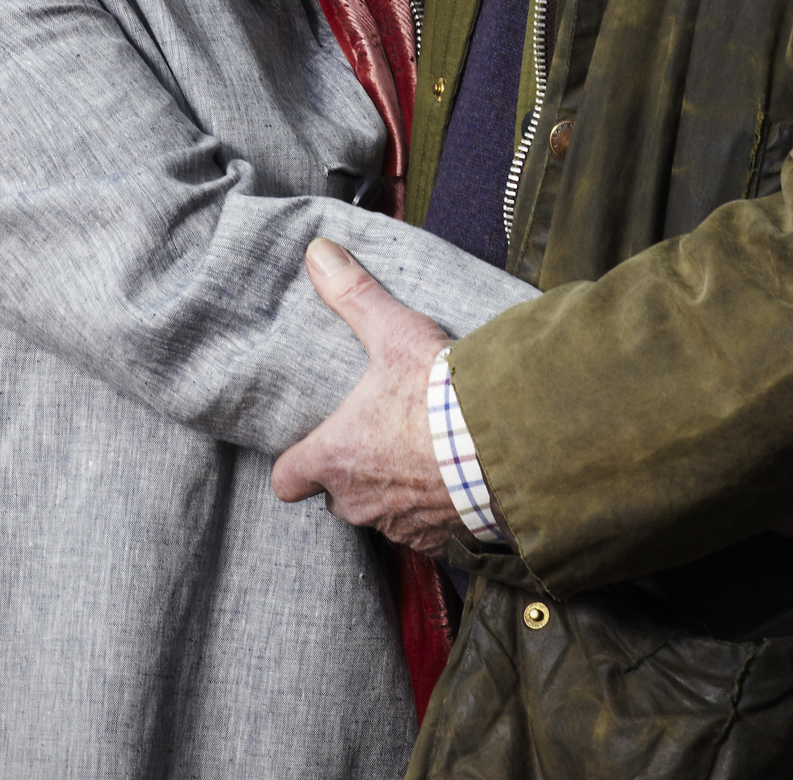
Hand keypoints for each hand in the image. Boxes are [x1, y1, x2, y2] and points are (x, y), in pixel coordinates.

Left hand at [270, 239, 458, 555]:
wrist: (506, 446)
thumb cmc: (439, 396)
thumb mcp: (394, 334)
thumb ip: (353, 295)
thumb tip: (318, 252)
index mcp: (335, 456)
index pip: (286, 479)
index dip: (294, 464)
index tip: (309, 446)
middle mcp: (358, 500)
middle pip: (335, 496)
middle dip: (351, 473)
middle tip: (374, 437)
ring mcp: (399, 526)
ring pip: (379, 513)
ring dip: (392, 491)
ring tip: (418, 453)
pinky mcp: (439, 540)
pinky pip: (422, 531)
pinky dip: (432, 509)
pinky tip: (451, 477)